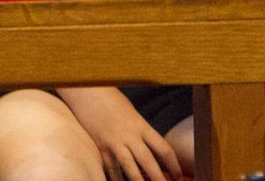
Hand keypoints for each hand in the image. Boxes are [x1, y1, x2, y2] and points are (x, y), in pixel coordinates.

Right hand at [57, 86, 179, 180]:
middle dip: (159, 179)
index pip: (163, 149)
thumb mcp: (131, 114)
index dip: (174, 165)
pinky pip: (111, 169)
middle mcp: (129, 135)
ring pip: (131, 169)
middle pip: (149, 162)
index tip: (178, 177)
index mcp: (141, 126)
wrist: (86, 92)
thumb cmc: (110, 100)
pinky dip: (117, 180)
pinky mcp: (100, 147)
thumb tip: (151, 150)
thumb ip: (141, 132)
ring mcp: (114, 142)